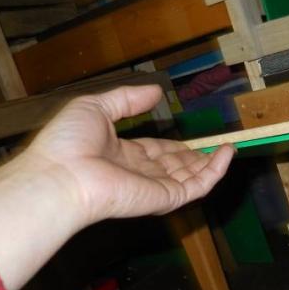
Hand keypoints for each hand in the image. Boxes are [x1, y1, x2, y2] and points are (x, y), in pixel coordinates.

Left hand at [29, 85, 233, 223]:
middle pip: (175, 166)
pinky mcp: (164, 198)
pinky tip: (225, 153)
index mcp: (122, 155)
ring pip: (190, 178)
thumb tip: (156, 91)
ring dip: (210, 164)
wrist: (60, 175)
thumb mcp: (96, 107)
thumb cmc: (68, 143)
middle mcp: (140, 173)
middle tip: (214, 145)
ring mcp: (153, 187)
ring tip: (227, 148)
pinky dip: (215, 172)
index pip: (156, 152)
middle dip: (195, 157)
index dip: (174, 146)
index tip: (190, 139)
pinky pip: (197, 187)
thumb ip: (128, 100)